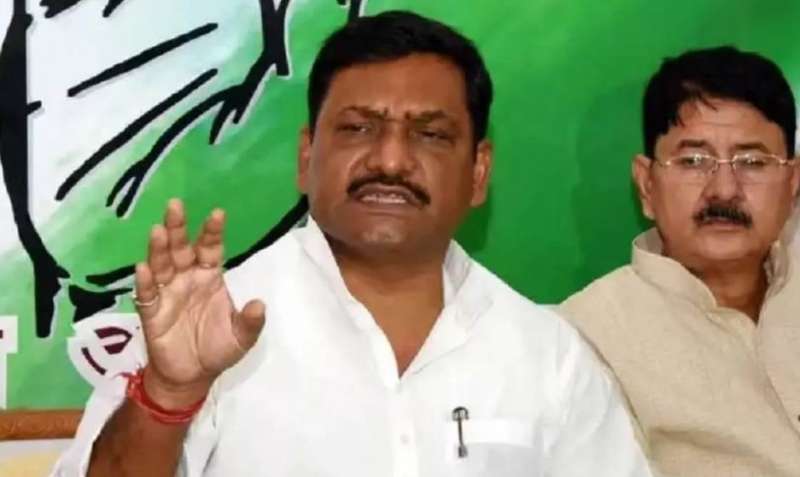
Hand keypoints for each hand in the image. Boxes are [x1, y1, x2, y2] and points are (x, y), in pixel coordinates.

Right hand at [133, 199, 264, 408]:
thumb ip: (251, 322)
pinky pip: (147, 294)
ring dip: (159, 248)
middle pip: (181, 248)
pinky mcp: (151, 312)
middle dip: (179, 227)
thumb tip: (259, 304)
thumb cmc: (217, 349)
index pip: (210, 249)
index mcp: (209, 277)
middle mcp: (187, 278)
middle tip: (175, 205)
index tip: (217, 213)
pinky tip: (144, 268)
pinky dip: (145, 281)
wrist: (191, 376)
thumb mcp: (241, 338)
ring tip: (159, 230)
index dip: (212, 232)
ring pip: (162, 265)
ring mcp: (168, 293)